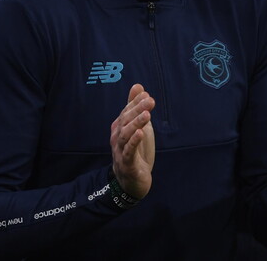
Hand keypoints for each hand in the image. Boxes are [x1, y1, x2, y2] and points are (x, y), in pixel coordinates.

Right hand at [109, 83, 155, 198]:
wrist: (132, 181)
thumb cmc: (136, 151)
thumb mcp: (139, 126)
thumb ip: (136, 107)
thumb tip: (138, 86)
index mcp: (119, 127)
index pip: (126, 111)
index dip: (135, 102)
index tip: (146, 94)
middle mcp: (117, 137)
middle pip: (125, 120)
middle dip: (137, 109)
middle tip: (150, 100)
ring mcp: (120, 150)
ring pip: (126, 135)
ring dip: (136, 123)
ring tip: (147, 115)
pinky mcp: (127, 163)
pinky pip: (129, 151)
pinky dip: (133, 141)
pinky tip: (140, 133)